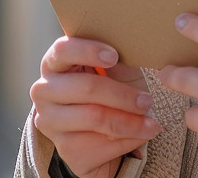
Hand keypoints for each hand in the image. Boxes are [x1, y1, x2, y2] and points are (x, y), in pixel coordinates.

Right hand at [29, 36, 162, 177]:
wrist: (101, 132)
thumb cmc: (109, 87)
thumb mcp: (113, 69)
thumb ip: (115, 59)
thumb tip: (133, 48)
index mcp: (54, 64)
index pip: (63, 50)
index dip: (88, 51)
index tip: (114, 56)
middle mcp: (44, 92)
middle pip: (87, 88)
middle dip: (123, 95)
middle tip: (148, 100)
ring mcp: (51, 123)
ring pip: (95, 118)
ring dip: (130, 122)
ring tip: (153, 123)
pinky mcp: (65, 150)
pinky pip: (102, 145)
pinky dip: (128, 140)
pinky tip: (141, 135)